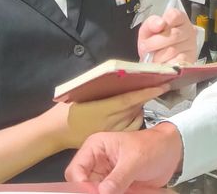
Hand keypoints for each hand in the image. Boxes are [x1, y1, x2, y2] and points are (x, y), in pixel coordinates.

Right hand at [42, 85, 168, 150]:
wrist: (54, 132)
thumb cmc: (66, 110)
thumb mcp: (81, 93)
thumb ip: (102, 87)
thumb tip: (120, 77)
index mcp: (103, 108)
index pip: (130, 99)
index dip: (147, 92)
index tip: (162, 85)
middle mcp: (111, 121)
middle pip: (136, 108)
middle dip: (146, 97)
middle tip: (154, 86)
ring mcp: (112, 131)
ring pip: (135, 118)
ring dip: (139, 108)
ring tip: (137, 100)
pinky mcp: (111, 138)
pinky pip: (131, 129)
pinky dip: (135, 119)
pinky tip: (131, 113)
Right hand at [65, 122, 182, 193]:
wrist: (171, 153)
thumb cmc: (153, 147)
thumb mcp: (136, 160)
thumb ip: (119, 177)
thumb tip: (103, 192)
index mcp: (95, 147)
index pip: (76, 170)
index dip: (81, 185)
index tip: (95, 192)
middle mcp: (95, 162)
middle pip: (81, 185)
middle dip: (90, 192)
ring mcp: (103, 176)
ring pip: (92, 192)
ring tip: (121, 191)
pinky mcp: (112, 186)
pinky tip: (126, 193)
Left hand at [138, 9, 196, 63]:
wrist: (154, 59)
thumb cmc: (153, 42)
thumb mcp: (148, 30)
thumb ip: (151, 23)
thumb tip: (160, 23)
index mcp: (179, 19)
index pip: (174, 15)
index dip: (163, 22)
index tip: (156, 29)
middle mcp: (188, 30)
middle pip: (173, 34)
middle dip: (154, 43)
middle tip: (146, 47)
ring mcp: (191, 45)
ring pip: (173, 50)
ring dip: (158, 56)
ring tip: (154, 56)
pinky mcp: (190, 59)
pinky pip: (176, 62)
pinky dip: (165, 64)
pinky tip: (162, 62)